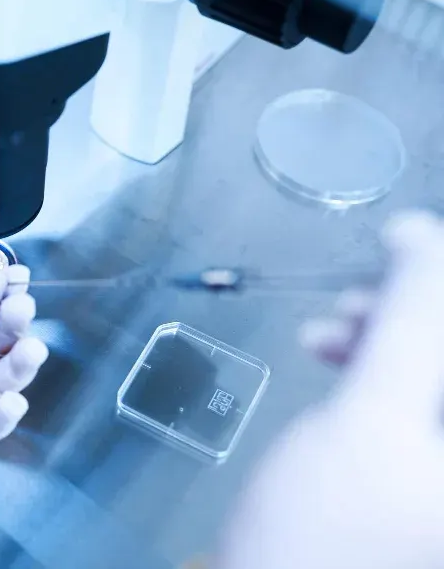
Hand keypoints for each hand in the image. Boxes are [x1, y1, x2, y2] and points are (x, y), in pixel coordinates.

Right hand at [219, 212, 443, 568]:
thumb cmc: (323, 524)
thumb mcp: (372, 412)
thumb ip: (409, 317)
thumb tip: (421, 231)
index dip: (443, 288)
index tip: (406, 250)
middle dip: (416, 312)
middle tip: (356, 296)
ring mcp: (439, 472)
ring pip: (432, 371)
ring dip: (386, 334)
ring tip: (326, 327)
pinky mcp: (414, 470)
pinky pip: (409, 394)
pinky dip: (372, 365)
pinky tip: (326, 353)